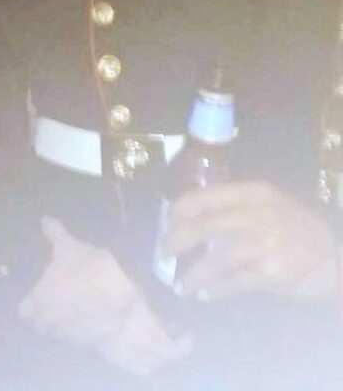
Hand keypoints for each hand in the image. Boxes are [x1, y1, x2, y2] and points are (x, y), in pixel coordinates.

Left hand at [19, 216, 191, 376]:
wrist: (123, 301)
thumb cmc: (88, 271)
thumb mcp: (69, 247)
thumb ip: (55, 235)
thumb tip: (44, 219)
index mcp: (40, 302)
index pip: (25, 311)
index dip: (30, 304)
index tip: (35, 298)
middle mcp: (53, 325)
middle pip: (44, 326)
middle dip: (50, 317)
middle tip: (61, 302)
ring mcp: (76, 340)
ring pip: (66, 336)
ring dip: (71, 326)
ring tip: (83, 312)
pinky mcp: (100, 351)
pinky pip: (94, 348)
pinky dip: (98, 341)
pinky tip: (105, 329)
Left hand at [163, 180, 338, 300]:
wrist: (337, 257)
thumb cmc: (296, 229)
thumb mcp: (268, 204)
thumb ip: (235, 206)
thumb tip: (191, 217)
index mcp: (252, 193)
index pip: (201, 197)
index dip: (177, 213)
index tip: (167, 224)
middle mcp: (256, 214)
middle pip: (201, 226)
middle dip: (175, 242)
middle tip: (163, 254)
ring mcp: (265, 243)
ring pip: (214, 259)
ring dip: (192, 275)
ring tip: (180, 286)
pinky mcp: (271, 272)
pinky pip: (234, 282)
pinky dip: (216, 290)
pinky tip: (205, 295)